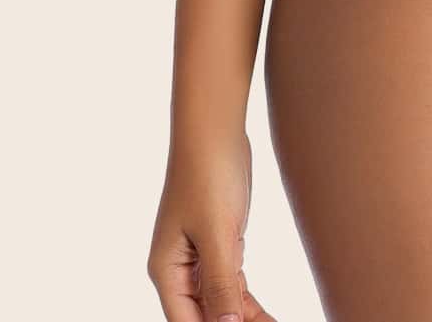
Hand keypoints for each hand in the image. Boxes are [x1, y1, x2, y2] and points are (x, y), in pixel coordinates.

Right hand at [147, 128, 278, 321]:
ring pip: (220, 303)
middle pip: (204, 316)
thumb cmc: (208, 173)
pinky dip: (247, 301)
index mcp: (166, 271)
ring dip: (243, 318)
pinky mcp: (220, 244)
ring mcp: (199, 257)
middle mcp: (178, 270)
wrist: (216, 129)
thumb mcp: (217, 232)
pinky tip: (265, 316)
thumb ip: (220, 283)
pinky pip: (232, 284)